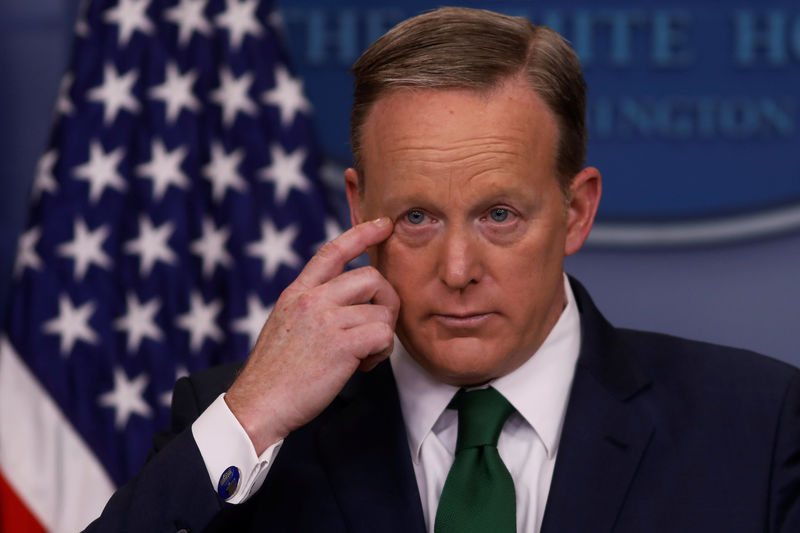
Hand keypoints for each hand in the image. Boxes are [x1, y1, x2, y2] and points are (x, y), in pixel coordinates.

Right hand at [225, 217, 398, 453]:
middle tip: (377, 329)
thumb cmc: (275, 374)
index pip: (332, 251)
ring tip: (364, 355)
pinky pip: (382, 334)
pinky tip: (363, 366)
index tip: (383, 225)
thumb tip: (348, 304)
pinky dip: (381, 352)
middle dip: (386, 301)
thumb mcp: (285, 325)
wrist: (258, 405)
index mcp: (297, 293)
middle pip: (370, 278)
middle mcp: (311, 300)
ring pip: (381, 310)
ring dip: (382, 335)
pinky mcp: (341, 345)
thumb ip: (311, 307)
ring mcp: (326, 320)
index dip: (361, 233)